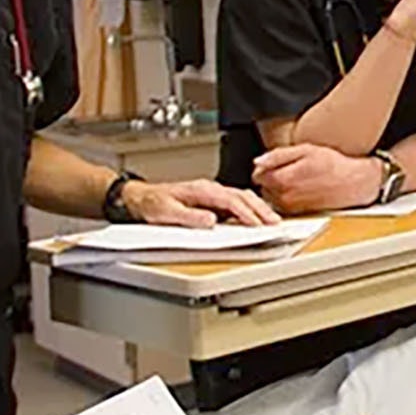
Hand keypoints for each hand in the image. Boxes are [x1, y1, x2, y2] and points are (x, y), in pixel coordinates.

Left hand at [122, 179, 279, 227]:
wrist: (141, 198)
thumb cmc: (152, 204)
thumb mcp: (166, 213)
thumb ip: (189, 217)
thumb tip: (211, 221)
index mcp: (201, 190)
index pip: (230, 200)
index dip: (245, 213)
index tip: (256, 225)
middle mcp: (209, 189)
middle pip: (241, 196)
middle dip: (260, 209)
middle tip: (274, 222)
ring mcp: (211, 193)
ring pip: (241, 197)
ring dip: (258, 208)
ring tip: (271, 220)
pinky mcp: (211, 200)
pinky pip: (236, 201)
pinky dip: (250, 208)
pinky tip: (255, 217)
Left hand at [252, 144, 383, 213]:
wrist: (353, 183)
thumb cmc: (332, 165)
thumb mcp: (305, 150)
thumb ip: (277, 156)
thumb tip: (258, 162)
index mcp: (284, 179)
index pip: (258, 175)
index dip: (265, 166)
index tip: (275, 163)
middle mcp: (285, 197)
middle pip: (263, 186)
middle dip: (270, 177)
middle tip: (288, 169)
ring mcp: (291, 207)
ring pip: (271, 196)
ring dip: (278, 187)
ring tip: (297, 178)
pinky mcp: (297, 213)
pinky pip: (282, 203)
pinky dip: (287, 195)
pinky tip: (301, 187)